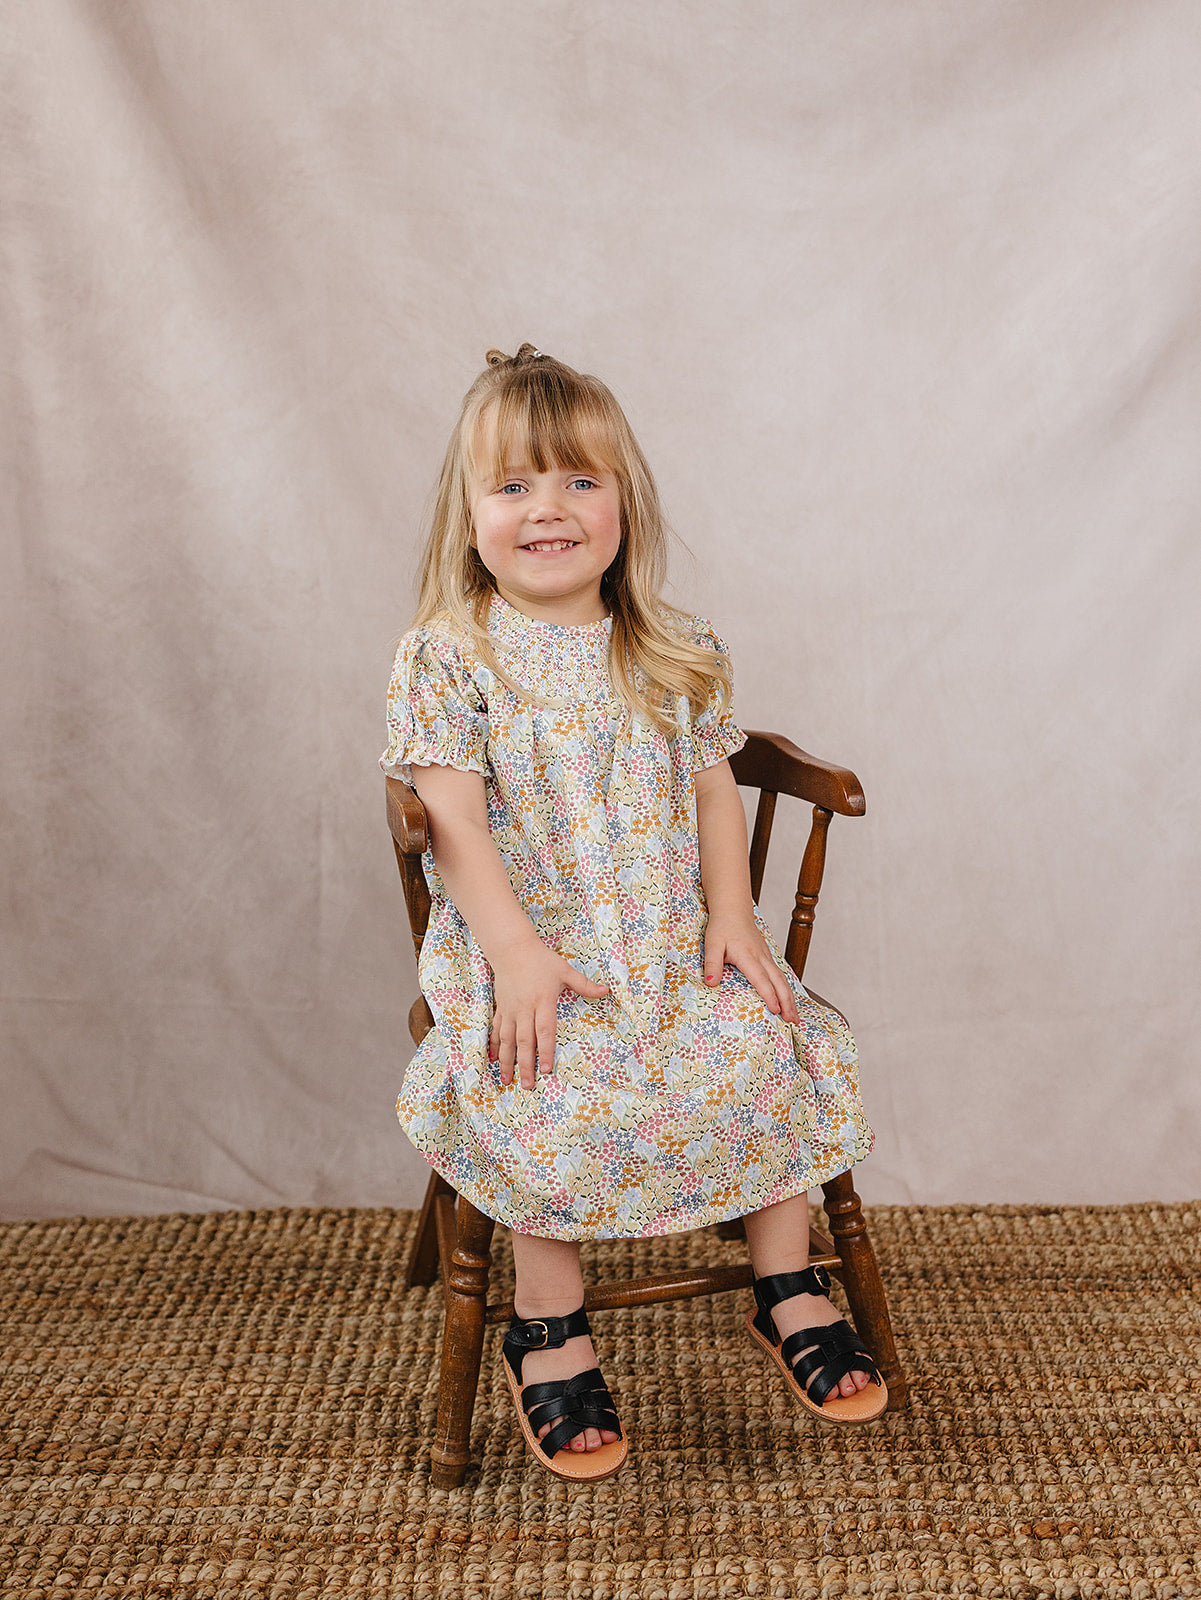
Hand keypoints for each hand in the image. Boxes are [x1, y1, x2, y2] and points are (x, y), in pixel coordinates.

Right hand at [490, 941, 609, 1088]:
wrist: (512, 949)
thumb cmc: (541, 960)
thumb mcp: (565, 970)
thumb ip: (584, 984)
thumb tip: (607, 990)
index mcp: (543, 1002)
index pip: (544, 1031)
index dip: (545, 1050)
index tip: (546, 1069)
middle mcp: (525, 1009)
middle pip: (524, 1041)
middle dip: (525, 1065)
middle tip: (528, 1085)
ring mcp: (511, 1010)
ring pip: (507, 1040)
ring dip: (507, 1061)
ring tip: (508, 1080)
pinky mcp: (501, 1008)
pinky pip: (496, 1030)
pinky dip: (494, 1046)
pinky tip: (493, 1060)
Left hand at [703, 913, 800, 1024]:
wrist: (733, 910)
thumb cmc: (722, 927)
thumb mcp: (712, 944)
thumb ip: (712, 963)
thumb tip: (710, 983)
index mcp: (748, 956)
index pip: (762, 979)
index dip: (770, 996)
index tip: (776, 1011)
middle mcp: (762, 957)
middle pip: (779, 982)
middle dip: (788, 1002)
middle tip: (793, 1021)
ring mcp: (766, 956)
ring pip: (782, 979)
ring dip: (790, 998)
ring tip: (795, 1017)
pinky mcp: (767, 956)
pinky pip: (780, 975)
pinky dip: (786, 989)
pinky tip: (788, 1000)